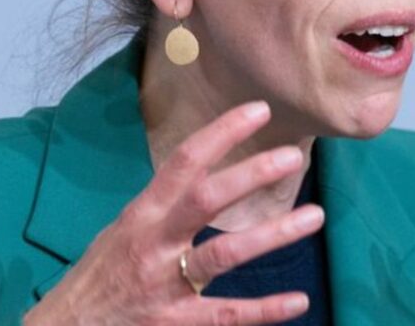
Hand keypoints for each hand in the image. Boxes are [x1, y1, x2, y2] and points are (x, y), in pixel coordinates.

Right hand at [24, 101, 323, 325]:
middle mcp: (154, 243)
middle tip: (291, 156)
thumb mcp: (124, 230)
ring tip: (313, 216)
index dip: (222, 132)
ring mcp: (165, 284)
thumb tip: (204, 171)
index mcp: (142, 214)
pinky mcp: (174, 323)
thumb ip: (163, 207)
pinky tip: (299, 300)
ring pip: (224, 253)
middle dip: (250, 174)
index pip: (184, 161)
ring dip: (273, 234)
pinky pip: (227, 314)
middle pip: (206, 199)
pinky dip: (265, 309)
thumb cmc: (100, 277)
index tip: (259, 110)